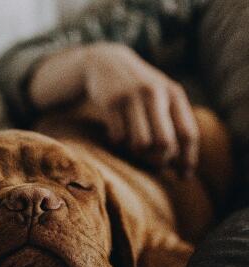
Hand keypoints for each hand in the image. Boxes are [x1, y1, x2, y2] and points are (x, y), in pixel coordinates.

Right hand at [29, 43, 198, 175]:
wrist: (106, 63)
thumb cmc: (138, 90)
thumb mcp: (161, 97)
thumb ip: (174, 124)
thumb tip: (182, 167)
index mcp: (174, 94)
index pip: (187, 134)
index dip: (187, 159)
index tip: (183, 176)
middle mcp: (155, 94)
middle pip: (165, 143)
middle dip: (160, 160)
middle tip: (155, 163)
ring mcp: (132, 97)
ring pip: (140, 144)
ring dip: (137, 152)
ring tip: (134, 146)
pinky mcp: (110, 102)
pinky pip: (118, 138)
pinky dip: (118, 142)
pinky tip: (116, 134)